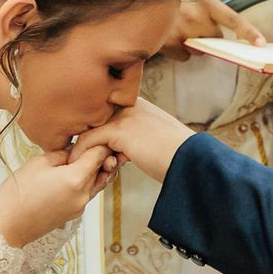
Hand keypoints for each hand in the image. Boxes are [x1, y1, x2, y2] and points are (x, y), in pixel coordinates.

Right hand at [0, 138, 118, 247]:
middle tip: (84, 145)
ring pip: (96, 182)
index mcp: (76, 179)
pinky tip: (68, 176)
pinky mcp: (74, 214)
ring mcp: (80, 206)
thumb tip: (74, 151)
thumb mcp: (38, 163)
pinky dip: (83, 183)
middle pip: (101, 169)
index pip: (99, 155)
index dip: (97, 143)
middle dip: (96, 156)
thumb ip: (62, 154)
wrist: (8, 226)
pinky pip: (86, 193)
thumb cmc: (18, 194)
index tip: (91, 136)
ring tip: (75, 160)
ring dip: (91, 171)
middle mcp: (83, 195)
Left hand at [73, 98, 192, 183]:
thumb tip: (116, 151)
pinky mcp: (119, 129)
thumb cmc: (176, 156)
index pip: (105, 116)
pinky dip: (81, 155)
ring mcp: (123, 115)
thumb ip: (133, 138)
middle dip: (89, 145)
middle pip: (95, 122)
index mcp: (137, 104)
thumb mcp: (152, 140)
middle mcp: (128, 105)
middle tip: (90, 165)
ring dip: (84, 152)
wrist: (190, 161)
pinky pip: (88, 141)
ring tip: (88, 169)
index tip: (100, 157)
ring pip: (89, 131)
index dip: (98, 137)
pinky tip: (83, 168)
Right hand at [158, 0, 265, 60]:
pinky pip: (185, 56)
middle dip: (208, 34)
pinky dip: (180, 50)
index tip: (261, 44)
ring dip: (194, 42)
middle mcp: (195, 18)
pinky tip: (170, 36)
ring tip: (179, 27)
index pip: (232, 19)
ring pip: (200, 49)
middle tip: (195, 23)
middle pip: (215, 38)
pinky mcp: (168, 44)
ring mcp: (182, 32)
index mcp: (205, 1)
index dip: (248, 32)